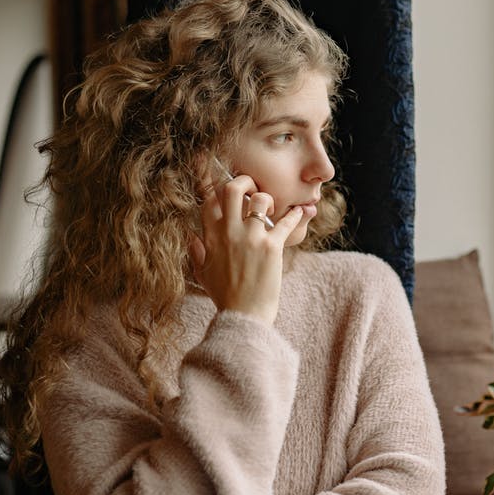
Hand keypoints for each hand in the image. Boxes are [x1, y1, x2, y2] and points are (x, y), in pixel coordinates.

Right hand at [189, 173, 303, 322]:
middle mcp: (229, 233)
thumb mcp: (203, 274)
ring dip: (269, 200)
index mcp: (211, 238)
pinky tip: (301, 212)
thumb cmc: (225, 297)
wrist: (244, 317)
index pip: (209, 200)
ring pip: (260, 199)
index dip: (213, 183)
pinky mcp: (271, 247)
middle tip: (253, 186)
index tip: (221, 177)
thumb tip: (192, 237)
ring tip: (273, 210)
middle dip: (245, 180)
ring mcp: (250, 238)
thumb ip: (197, 252)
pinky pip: (286, 222)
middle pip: (232, 189)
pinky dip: (296, 215)